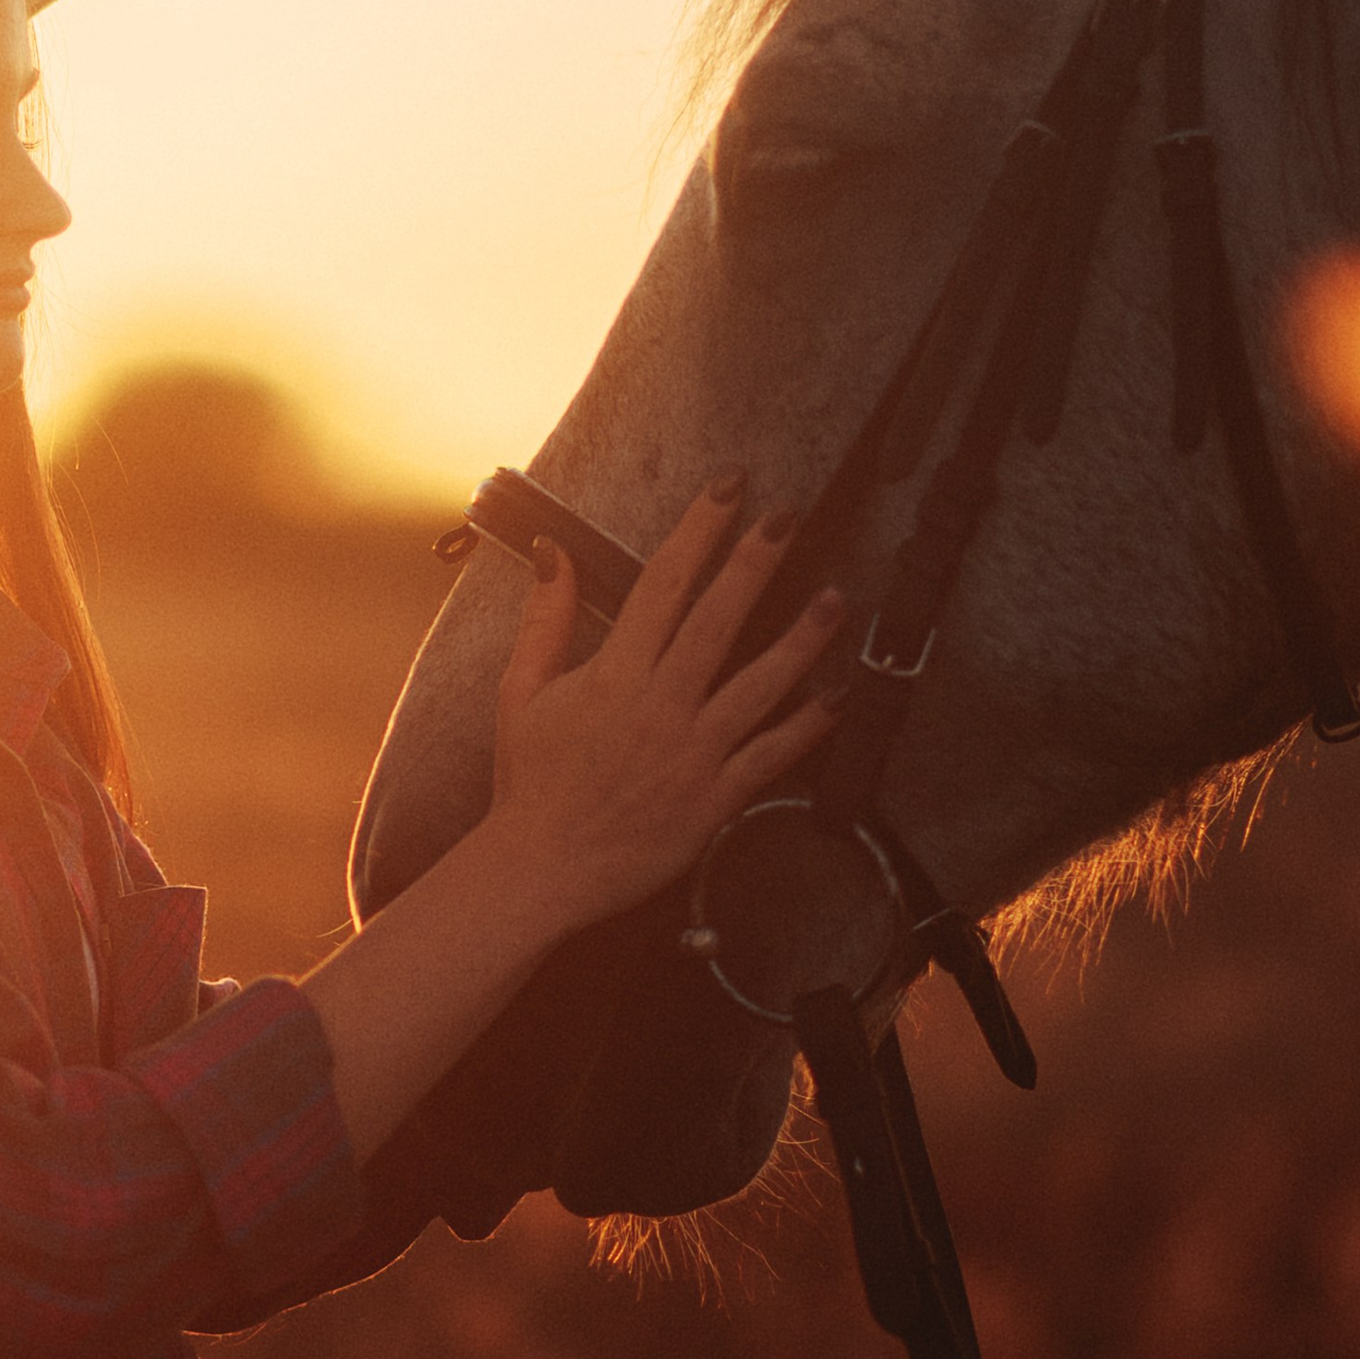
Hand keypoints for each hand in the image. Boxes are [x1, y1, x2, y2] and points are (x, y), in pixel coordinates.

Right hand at [482, 482, 845, 943]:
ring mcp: (691, 754)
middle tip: (789, 516)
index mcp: (614, 675)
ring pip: (757, 686)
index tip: (727, 490)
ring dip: (801, 640)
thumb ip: (546, 618)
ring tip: (837, 597)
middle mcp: (659, 706)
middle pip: (716, 621)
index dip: (698, 532)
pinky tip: (837, 696)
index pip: (662, 585)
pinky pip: (769, 758)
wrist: (541, 869)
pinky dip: (806, 727)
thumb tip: (552, 551)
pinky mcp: (714, 800)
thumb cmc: (530, 780)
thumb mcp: (522, 691)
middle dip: (754, 564)